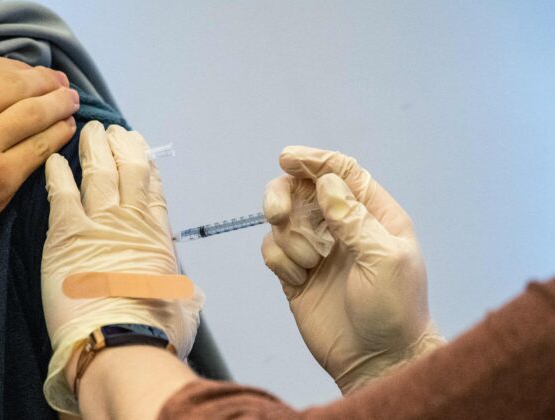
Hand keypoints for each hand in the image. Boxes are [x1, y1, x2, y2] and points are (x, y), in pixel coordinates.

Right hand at [0, 57, 78, 237]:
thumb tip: (9, 79)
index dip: (22, 68)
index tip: (38, 73)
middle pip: (19, 85)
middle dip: (48, 81)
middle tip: (63, 84)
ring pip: (37, 113)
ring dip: (61, 104)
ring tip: (71, 102)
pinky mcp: (3, 176)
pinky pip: (43, 146)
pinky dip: (61, 133)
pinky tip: (67, 128)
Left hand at [41, 121, 203, 413]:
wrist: (120, 342)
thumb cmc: (155, 331)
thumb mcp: (181, 305)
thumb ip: (178, 290)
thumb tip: (180, 293)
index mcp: (158, 235)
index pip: (152, 187)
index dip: (145, 162)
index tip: (138, 146)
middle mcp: (131, 221)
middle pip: (127, 170)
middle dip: (120, 145)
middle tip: (112, 129)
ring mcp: (99, 224)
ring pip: (98, 173)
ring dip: (94, 148)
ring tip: (89, 129)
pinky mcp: (67, 235)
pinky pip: (62, 193)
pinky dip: (58, 173)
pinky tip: (54, 159)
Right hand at [262, 146, 444, 392]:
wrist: (377, 361)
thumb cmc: (395, 310)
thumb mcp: (385, 260)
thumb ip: (354, 219)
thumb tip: (326, 183)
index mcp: (372, 215)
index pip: (341, 173)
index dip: (314, 161)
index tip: (288, 159)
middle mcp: (341, 227)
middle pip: (302, 190)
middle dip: (285, 195)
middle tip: (279, 213)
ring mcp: (316, 249)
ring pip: (283, 220)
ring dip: (288, 237)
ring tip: (309, 263)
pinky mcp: (294, 273)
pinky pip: (273, 249)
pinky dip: (279, 259)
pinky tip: (298, 278)